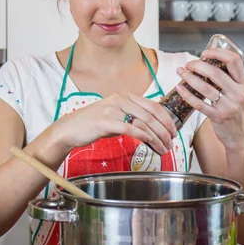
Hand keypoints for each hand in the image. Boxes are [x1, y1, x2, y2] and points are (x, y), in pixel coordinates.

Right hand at [51, 92, 177, 154]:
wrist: (70, 129)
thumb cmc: (93, 124)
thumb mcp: (115, 115)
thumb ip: (131, 116)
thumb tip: (151, 126)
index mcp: (124, 95)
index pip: (153, 105)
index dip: (166, 118)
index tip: (173, 131)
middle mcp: (120, 99)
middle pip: (151, 114)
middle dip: (165, 129)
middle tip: (171, 142)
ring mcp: (113, 109)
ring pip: (144, 122)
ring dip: (157, 137)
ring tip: (164, 148)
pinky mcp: (106, 121)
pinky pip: (132, 129)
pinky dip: (145, 137)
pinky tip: (152, 144)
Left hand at [175, 48, 243, 152]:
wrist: (242, 136)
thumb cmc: (238, 112)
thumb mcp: (240, 93)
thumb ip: (230, 80)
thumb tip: (208, 63)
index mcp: (243, 83)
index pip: (233, 60)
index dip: (218, 53)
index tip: (204, 53)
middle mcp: (238, 93)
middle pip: (215, 72)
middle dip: (197, 65)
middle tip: (188, 64)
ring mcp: (229, 105)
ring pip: (205, 87)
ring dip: (189, 77)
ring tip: (180, 72)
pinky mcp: (218, 117)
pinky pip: (199, 103)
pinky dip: (187, 94)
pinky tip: (180, 88)